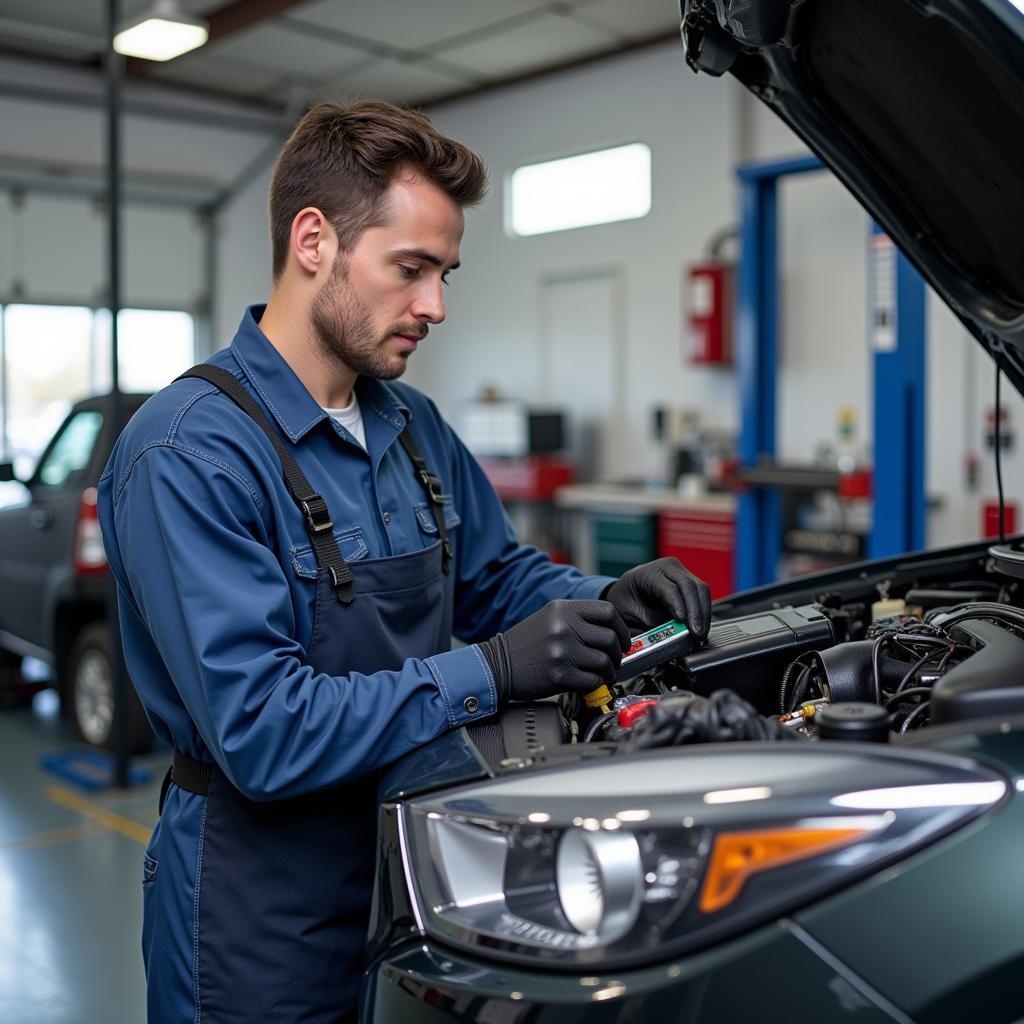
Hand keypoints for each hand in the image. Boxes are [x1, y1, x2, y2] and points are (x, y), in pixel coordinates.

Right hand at [479, 600, 629, 702]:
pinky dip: (595, 684)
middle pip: (610, 638)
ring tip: (601, 674)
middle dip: (617, 654)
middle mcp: (564, 627)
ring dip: (608, 672)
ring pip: (604, 662)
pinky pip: (593, 681)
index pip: (608, 612)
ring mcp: (562, 651)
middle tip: (613, 661)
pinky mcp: (559, 675)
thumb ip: (578, 620)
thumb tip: (613, 633)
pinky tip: (587, 682)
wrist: (497, 665)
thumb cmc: (525, 644)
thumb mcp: (550, 618)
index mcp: (563, 609)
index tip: (622, 640)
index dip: (621, 628)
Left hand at [602, 557, 711, 638]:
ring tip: (700, 635)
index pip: (669, 588)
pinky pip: (702, 595)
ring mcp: (681, 572)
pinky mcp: (689, 582)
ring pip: (701, 590)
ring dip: (704, 614)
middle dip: (696, 612)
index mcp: (649, 573)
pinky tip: (701, 628)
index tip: (683, 622)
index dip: (678, 605)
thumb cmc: (626, 602)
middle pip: (690, 586)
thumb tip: (673, 637)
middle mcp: (668, 567)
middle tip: (697, 634)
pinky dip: (703, 612)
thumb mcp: (632, 614)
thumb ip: (652, 624)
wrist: (626, 592)